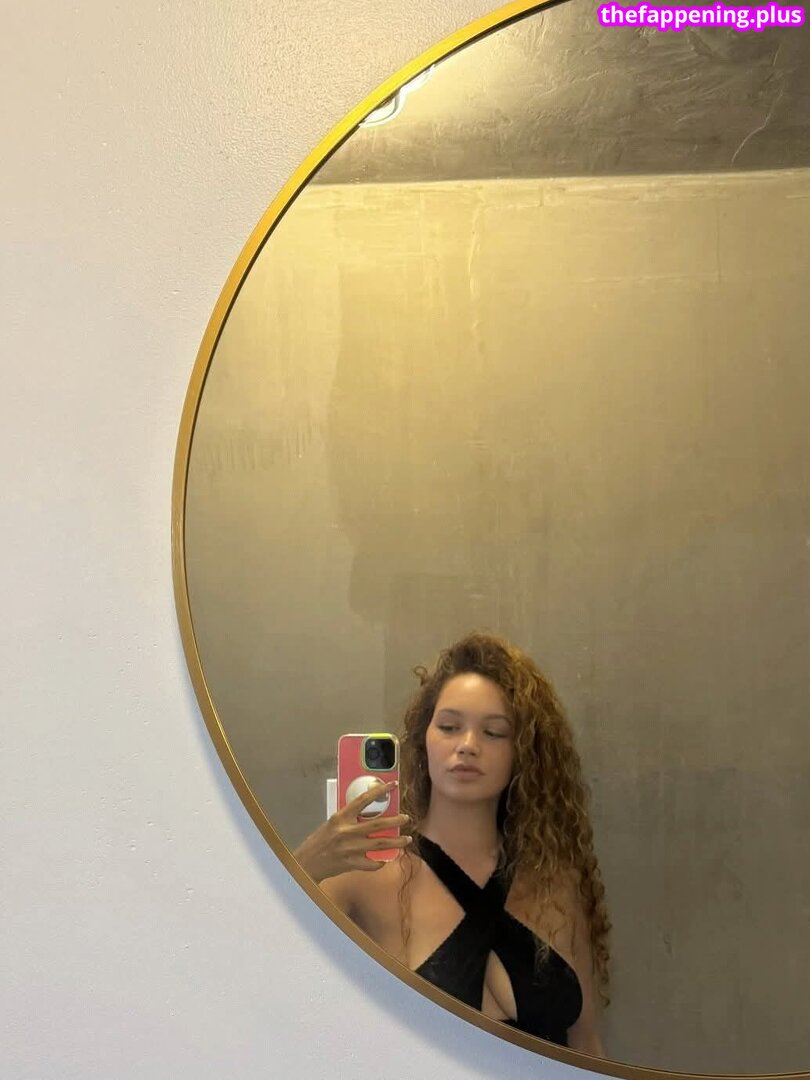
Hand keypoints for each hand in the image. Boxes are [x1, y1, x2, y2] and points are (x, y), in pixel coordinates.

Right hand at [293, 780, 411, 882]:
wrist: (307, 863)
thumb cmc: (319, 842)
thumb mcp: (332, 823)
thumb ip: (349, 818)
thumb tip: (368, 812)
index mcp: (341, 818)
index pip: (363, 800)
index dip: (380, 791)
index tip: (393, 785)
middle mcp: (347, 832)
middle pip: (378, 825)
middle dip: (396, 821)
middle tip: (406, 818)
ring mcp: (351, 849)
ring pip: (380, 844)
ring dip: (397, 842)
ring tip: (407, 839)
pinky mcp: (352, 864)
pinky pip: (373, 863)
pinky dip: (380, 861)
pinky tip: (385, 859)